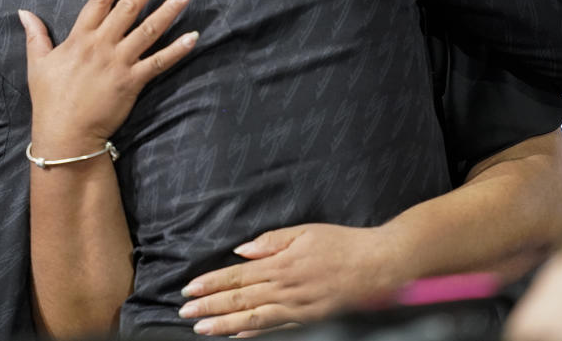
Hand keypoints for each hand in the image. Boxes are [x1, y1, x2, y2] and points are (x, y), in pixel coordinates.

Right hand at [19, 0, 196, 153]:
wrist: (66, 134)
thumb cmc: (50, 100)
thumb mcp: (37, 64)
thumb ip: (36, 35)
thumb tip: (23, 11)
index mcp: (80, 38)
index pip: (98, 0)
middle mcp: (102, 46)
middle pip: (128, 8)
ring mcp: (119, 63)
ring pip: (149, 30)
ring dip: (169, 10)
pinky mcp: (132, 82)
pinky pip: (159, 63)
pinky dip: (178, 50)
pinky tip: (194, 36)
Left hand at [179, 224, 393, 336]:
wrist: (377, 266)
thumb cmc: (342, 243)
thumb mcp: (305, 231)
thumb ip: (272, 241)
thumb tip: (243, 251)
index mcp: (281, 264)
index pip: (237, 275)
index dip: (211, 283)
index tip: (189, 289)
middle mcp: (285, 288)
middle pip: (239, 299)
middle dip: (209, 306)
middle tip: (184, 312)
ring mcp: (296, 308)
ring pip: (252, 319)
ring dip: (223, 324)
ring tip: (201, 329)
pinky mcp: (308, 320)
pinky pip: (275, 328)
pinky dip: (253, 333)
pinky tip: (236, 336)